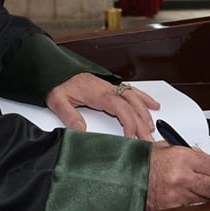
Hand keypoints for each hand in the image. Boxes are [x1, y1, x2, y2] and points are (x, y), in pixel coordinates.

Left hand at [45, 74, 159, 140]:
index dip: (129, 121)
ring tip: (151, 129)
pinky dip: (145, 98)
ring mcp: (111, 86)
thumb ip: (69, 115)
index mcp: (97, 92)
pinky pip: (132, 91)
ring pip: (135, 98)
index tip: (132, 136)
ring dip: (145, 113)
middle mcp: (107, 88)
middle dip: (142, 123)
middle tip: (148, 140)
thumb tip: (80, 130)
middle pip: (132, 104)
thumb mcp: (58, 100)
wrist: (55, 69)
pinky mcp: (110, 86)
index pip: (120, 107)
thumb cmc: (58, 84)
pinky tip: (153, 105)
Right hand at [145, 142, 209, 210]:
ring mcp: (177, 196)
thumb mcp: (166, 148)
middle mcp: (182, 176)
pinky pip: (192, 210)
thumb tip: (208, 160)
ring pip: (206, 202)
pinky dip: (191, 206)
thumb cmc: (143, 162)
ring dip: (204, 198)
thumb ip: (190, 153)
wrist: (123, 177)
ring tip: (195, 191)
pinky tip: (185, 199)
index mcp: (183, 157)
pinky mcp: (172, 210)